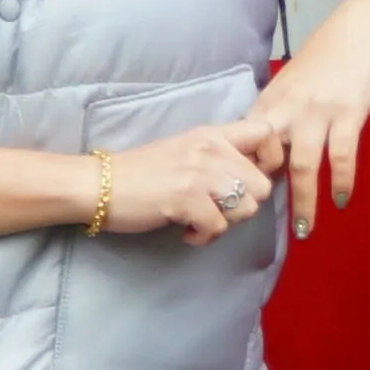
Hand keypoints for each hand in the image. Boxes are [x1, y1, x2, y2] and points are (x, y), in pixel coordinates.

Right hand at [98, 124, 272, 244]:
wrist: (100, 183)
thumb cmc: (142, 172)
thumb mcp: (186, 150)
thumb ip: (219, 156)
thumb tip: (254, 176)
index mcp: (212, 134)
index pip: (267, 133)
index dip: (270, 161)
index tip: (249, 179)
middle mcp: (210, 149)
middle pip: (263, 185)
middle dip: (245, 205)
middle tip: (218, 209)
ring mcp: (199, 174)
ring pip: (247, 209)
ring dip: (226, 223)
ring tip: (201, 220)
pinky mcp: (186, 199)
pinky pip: (219, 228)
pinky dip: (204, 237)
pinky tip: (186, 230)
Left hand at [231, 0, 369, 239]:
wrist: (359, 29)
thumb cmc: (325, 59)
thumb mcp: (290, 86)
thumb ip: (277, 119)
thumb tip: (266, 157)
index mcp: (270, 103)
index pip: (244, 145)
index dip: (237, 174)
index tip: (236, 200)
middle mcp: (287, 109)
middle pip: (265, 158)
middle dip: (260, 194)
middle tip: (260, 223)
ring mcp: (317, 112)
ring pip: (303, 165)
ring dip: (304, 201)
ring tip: (305, 229)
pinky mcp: (348, 113)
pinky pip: (342, 156)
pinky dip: (342, 181)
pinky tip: (342, 199)